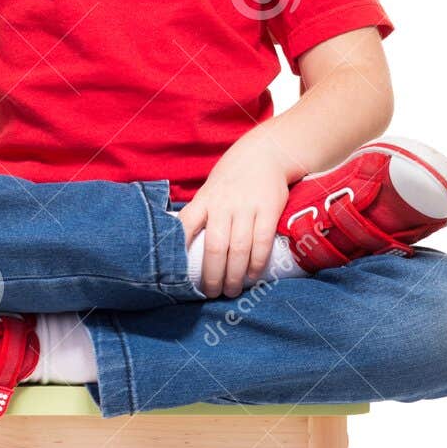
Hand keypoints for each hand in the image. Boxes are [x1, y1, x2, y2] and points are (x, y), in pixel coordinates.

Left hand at [176, 133, 295, 299]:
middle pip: (215, 247)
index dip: (180, 250)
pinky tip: (253, 276)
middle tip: (211, 293)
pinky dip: (256, 263)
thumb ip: (201, 214)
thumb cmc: (232, 179)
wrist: (265, 153)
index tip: (178, 273)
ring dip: (234, 275)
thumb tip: (184, 247)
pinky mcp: (269, 210)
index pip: (186, 225)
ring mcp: (247, 207)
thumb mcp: (210, 190)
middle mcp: (223, 204)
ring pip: (239, 248)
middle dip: (212, 275)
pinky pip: (262, 242)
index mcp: (204, 200)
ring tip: (231, 290)